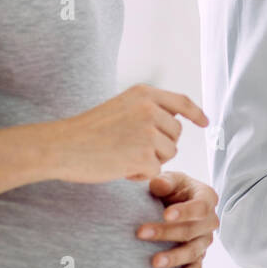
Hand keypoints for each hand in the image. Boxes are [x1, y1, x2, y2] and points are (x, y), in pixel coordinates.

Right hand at [49, 84, 208, 183]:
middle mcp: (150, 108)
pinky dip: (140, 174)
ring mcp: (148, 131)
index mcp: (144, 93)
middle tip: (129, 147)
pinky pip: (156, 170)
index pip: (181, 101)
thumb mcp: (120, 107)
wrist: (60, 146)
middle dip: (161, 145)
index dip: (196, 113)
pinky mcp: (144, 155)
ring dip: (151, 160)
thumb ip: (146, 110)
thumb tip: (177, 120)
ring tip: (122, 155)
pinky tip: (119, 168)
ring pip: (169, 153)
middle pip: (176, 133)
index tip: (205, 123)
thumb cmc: (86, 131)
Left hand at [137, 172, 219, 267]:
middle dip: (166, 233)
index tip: (165, 214)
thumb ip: (165, 181)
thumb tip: (158, 184)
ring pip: (193, 251)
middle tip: (141, 233)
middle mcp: (210, 221)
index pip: (201, 206)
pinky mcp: (199, 256)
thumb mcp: (170, 179)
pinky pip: (196, 267)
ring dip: (174, 257)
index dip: (185, 211)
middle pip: (192, 230)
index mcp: (207, 198)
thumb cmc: (172, 189)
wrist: (173, 205)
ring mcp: (205, 240)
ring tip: (154, 262)